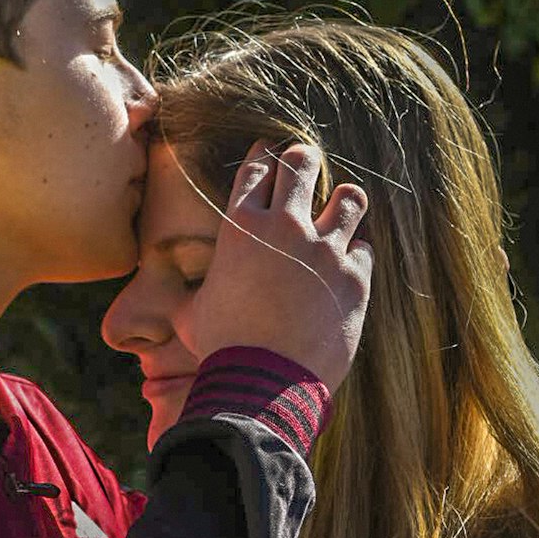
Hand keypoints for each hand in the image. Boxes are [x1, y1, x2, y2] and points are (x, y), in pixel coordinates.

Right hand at [174, 142, 372, 394]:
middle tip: (305, 170)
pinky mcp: (355, 279)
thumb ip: (192, 293)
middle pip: (302, 163)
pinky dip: (356, 256)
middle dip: (304, 161)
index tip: (271, 153)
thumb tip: (174, 299)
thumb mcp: (192, 314)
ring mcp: (325, 251)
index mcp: (241, 228)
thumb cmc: (222, 350)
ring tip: (340, 212)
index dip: (265, 155)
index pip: (257, 169)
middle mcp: (285, 228)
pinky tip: (347, 269)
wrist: (262, 384)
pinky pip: (364, 249)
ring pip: (349, 198)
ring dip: (343, 203)